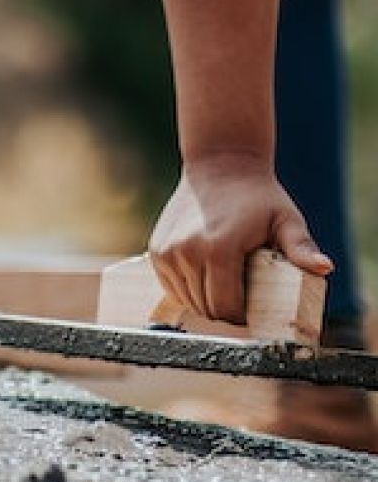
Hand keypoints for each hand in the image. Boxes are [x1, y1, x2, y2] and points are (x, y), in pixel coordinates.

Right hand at [148, 156, 332, 324]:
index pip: (226, 306)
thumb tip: (325, 268)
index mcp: (219, 249)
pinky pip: (173, 288)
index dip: (240, 317)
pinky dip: (188, 290)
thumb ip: (301, 248)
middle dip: (224, 312)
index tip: (251, 313)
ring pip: (188, 301)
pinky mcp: (158, 253)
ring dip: (205, 302)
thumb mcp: (286, 220)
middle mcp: (188, 252)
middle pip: (206, 307)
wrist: (220, 165)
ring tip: (223, 288)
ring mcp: (169, 253)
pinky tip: (204, 278)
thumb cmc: (258, 196)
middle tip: (241, 302)